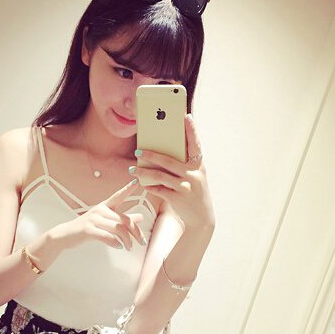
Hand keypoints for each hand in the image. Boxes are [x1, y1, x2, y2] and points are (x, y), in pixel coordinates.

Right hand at [51, 179, 146, 250]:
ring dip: (127, 240)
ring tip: (129, 248)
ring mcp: (93, 219)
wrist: (66, 235)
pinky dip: (115, 243)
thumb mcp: (106, 221)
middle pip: (124, 219)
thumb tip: (140, 217)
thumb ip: (122, 219)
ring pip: (118, 229)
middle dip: (135, 232)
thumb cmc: (87, 227)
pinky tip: (119, 247)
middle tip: (142, 241)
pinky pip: (106, 236)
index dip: (127, 189)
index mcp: (104, 206)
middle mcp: (100, 210)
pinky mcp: (88, 230)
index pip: (118, 196)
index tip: (137, 182)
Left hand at [131, 113, 214, 230]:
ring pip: (160, 176)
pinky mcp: (178, 198)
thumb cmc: (194, 192)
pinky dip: (149, 186)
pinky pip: (159, 190)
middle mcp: (194, 174)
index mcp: (199, 165)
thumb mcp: (194, 176)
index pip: (195, 144)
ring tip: (132, 169)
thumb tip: (162, 152)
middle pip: (169, 160)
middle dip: (151, 154)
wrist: (201, 218)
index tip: (186, 115)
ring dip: (144, 172)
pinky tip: (141, 183)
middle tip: (138, 150)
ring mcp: (186, 187)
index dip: (191, 130)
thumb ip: (183, 164)